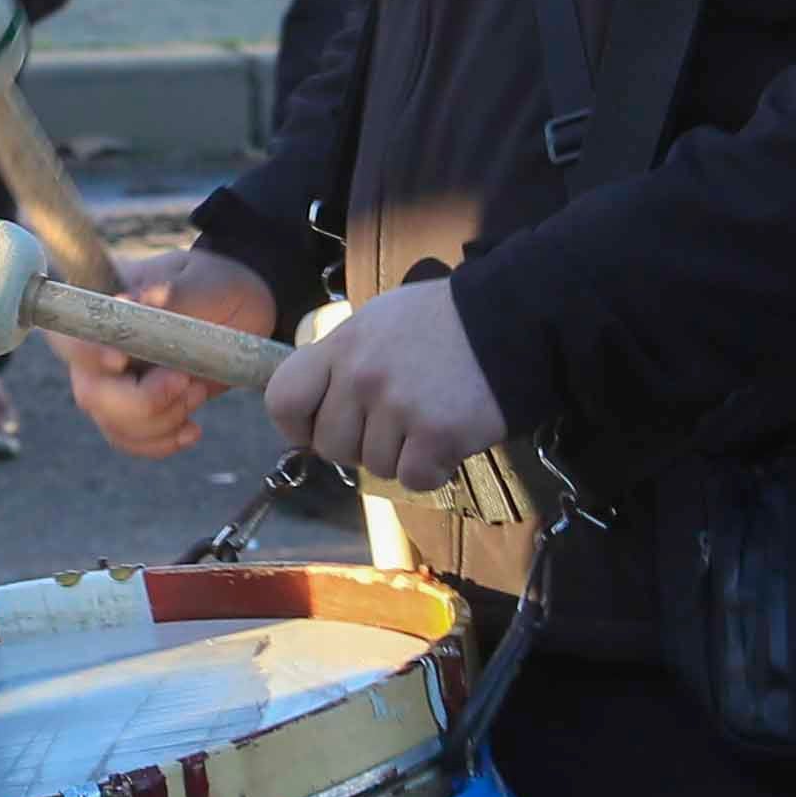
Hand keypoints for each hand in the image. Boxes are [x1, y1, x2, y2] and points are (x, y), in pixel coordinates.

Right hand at [63, 248, 274, 460]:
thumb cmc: (214, 287)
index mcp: (105, 310)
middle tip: (186, 380)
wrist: (239, 314)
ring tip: (197, 391)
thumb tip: (147, 297)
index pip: (71, 335)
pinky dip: (162, 443)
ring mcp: (112, 385)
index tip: (120, 361)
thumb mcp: (203, 284)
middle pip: (92, 394)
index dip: (87, 355)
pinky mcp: (133, 411)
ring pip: (114, 425)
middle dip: (143, 401)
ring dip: (162, 422)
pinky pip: (131, 441)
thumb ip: (175, 295)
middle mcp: (97, 351)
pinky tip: (191, 429)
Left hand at [268, 278, 507, 492]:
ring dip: (401, 455)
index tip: (321, 427)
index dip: (299, 425)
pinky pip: (413, 478)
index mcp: (342, 344)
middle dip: (359, 445)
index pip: (283, 400)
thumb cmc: (443, 322)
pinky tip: (447, 443)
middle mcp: (362, 375)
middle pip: (331, 445)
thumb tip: (317, 405)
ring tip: (428, 422)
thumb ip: (343, 359)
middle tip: (394, 425)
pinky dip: (432, 469)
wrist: (512, 317)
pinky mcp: (436, 433)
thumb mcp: (379, 321)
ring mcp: (398, 405)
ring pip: (375, 465)